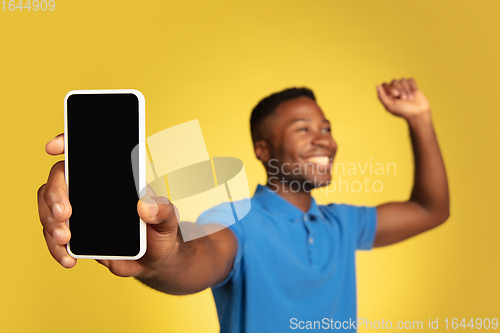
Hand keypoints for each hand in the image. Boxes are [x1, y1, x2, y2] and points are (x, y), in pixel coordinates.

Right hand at [38, 134, 179, 277]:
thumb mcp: (168, 219)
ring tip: (64, 239)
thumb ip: (162, 211)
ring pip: (48, 207)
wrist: (154, 260)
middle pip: (59, 180)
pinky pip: (53, 236)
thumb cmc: (160, 232)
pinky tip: (69, 258)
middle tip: (64, 214)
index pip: (86, 153)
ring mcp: (81, 211)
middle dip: (54, 194)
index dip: (67, 143)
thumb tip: (145, 206)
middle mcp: (92, 190)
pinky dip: (55, 248)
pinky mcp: (76, 234)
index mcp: (114, 178)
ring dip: (49, 222)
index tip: (54, 147)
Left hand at [376, 78, 430, 118]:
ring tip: (410, 99)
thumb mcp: (390, 105)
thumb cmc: (403, 111)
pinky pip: (410, 80)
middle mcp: (394, 89)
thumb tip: (377, 85)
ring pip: (403, 80)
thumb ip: (382, 96)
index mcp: (387, 95)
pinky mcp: (411, 85)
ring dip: (407, 90)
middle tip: (404, 99)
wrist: (418, 112)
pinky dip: (413, 87)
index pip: (385, 85)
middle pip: (394, 82)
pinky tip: (415, 93)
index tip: (396, 95)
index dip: (390, 88)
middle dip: (401, 91)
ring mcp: (403, 87)